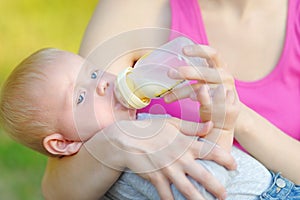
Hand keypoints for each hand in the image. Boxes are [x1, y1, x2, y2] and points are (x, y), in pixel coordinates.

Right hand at [88, 118, 235, 199]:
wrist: (127, 139)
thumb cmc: (151, 129)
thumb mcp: (173, 123)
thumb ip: (193, 126)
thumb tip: (211, 125)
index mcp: (185, 144)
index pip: (211, 152)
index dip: (226, 159)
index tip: (234, 165)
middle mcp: (180, 159)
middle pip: (204, 176)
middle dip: (217, 188)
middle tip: (225, 195)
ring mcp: (168, 170)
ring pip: (188, 190)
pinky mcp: (156, 179)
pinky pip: (167, 196)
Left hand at [164, 44, 236, 102]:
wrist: (229, 108)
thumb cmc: (212, 86)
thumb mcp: (209, 74)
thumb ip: (196, 69)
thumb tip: (169, 68)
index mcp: (220, 65)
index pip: (212, 53)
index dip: (199, 50)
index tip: (183, 50)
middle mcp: (224, 76)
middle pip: (205, 72)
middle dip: (188, 72)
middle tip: (170, 73)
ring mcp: (224, 90)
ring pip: (202, 89)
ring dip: (183, 91)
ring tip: (168, 96)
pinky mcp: (222, 103)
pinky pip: (207, 101)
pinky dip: (198, 98)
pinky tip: (189, 98)